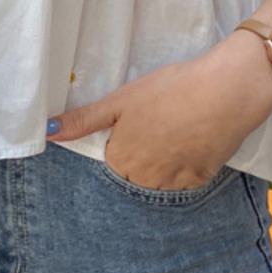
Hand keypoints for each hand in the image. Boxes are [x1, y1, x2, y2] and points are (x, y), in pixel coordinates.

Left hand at [47, 33, 271, 190]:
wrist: (226, 92)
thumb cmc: (170, 90)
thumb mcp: (121, 100)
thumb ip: (84, 121)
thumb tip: (46, 132)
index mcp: (122, 159)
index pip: (110, 164)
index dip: (119, 144)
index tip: (133, 127)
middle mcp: (145, 178)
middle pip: (132, 176)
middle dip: (138, 158)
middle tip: (155, 127)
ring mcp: (175, 182)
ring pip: (157, 182)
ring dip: (160, 165)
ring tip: (172, 133)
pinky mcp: (201, 179)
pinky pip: (184, 181)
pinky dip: (184, 166)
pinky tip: (190, 141)